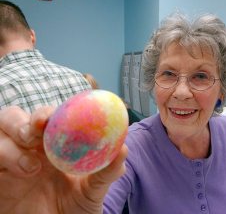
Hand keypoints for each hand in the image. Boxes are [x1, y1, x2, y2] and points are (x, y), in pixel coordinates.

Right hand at [0, 106, 127, 213]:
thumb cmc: (76, 210)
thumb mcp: (94, 191)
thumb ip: (107, 171)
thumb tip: (123, 149)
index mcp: (54, 143)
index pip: (47, 117)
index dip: (46, 111)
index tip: (49, 116)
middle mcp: (30, 147)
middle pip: (15, 118)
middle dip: (20, 120)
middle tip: (33, 131)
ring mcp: (10, 160)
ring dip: (9, 143)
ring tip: (31, 166)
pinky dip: (0, 155)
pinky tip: (19, 173)